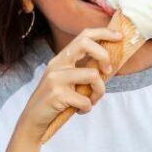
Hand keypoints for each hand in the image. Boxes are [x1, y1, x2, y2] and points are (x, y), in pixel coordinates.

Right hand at [17, 28, 121, 142]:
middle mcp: (57, 63)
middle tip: (108, 71)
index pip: (83, 35)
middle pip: (86, 43)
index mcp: (62, 58)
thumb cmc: (56, 101)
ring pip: (93, 75)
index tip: (118, 36)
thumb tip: (110, 65)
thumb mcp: (69, 81)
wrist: (33, 119)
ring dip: (99, 92)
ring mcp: (56, 78)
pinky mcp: (57, 94)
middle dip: (104, 55)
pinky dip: (87, 108)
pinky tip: (79, 110)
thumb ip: (83, 71)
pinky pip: (86, 100)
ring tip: (91, 101)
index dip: (103, 33)